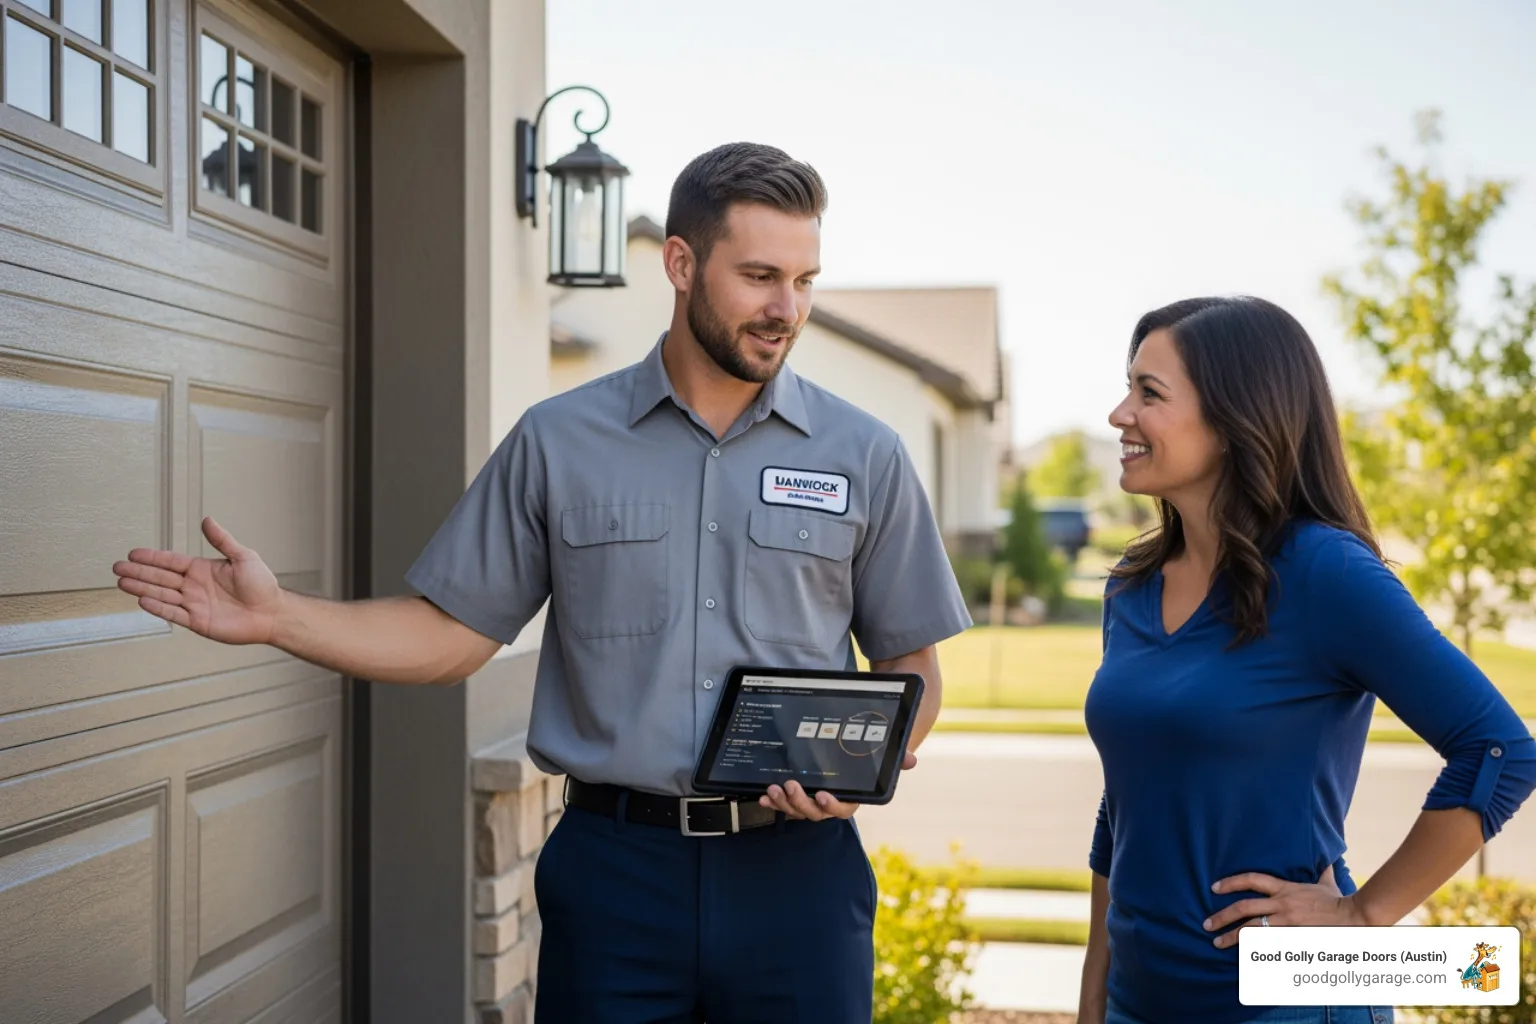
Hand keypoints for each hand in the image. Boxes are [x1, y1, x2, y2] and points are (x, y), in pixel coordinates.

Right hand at [113, 517, 282, 644]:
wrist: (272, 613)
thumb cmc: (263, 585)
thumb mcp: (243, 557)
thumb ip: (222, 540)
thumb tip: (207, 519)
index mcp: (203, 569)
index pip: (171, 561)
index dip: (152, 557)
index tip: (133, 553)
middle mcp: (194, 586)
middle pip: (161, 577)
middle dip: (139, 572)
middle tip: (117, 567)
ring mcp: (194, 604)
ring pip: (162, 595)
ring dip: (142, 588)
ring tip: (121, 582)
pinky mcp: (197, 621)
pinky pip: (173, 614)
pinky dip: (158, 608)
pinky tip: (142, 601)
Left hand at [759, 750, 918, 820]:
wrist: (851, 757)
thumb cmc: (866, 761)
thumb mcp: (881, 758)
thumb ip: (896, 759)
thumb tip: (911, 760)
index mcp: (851, 799)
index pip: (844, 809)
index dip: (833, 805)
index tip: (823, 795)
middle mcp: (830, 805)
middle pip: (815, 813)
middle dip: (801, 802)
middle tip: (791, 785)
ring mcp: (811, 803)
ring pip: (797, 811)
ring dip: (784, 802)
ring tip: (774, 789)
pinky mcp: (796, 799)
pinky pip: (784, 805)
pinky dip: (774, 803)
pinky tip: (764, 796)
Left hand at [1203, 867, 1367, 948]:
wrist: (1355, 917)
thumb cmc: (1339, 902)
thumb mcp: (1325, 883)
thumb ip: (1320, 871)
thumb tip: (1325, 858)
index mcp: (1286, 889)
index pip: (1252, 880)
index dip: (1231, 882)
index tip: (1214, 888)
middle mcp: (1282, 905)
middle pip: (1244, 908)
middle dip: (1223, 916)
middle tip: (1207, 924)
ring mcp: (1286, 923)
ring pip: (1251, 930)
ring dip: (1232, 937)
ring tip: (1216, 942)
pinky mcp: (1292, 939)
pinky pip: (1267, 946)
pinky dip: (1253, 951)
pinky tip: (1240, 957)